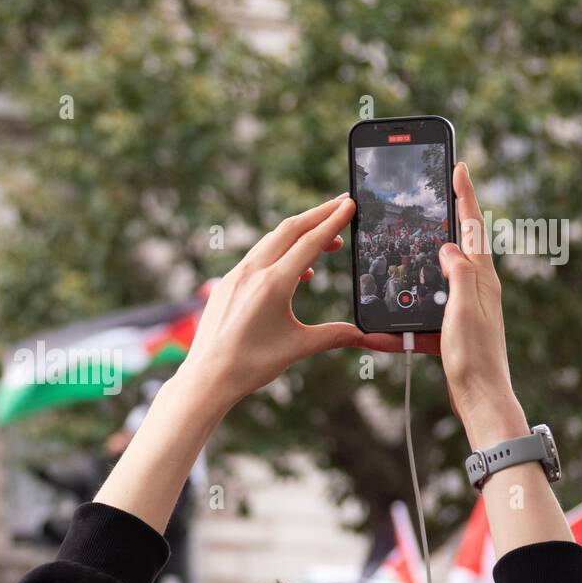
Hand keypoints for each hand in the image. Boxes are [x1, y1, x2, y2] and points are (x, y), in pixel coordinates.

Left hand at [179, 194, 373, 408]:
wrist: (206, 378)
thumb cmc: (250, 365)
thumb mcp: (299, 347)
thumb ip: (337, 336)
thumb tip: (375, 340)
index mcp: (272, 284)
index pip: (309, 242)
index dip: (333, 221)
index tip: (350, 204)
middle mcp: (252, 273)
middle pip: (289, 229)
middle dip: (318, 215)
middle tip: (342, 205)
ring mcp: (235, 276)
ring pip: (271, 241)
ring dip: (299, 234)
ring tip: (326, 242)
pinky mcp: (226, 284)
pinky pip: (256, 257)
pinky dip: (279, 252)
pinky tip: (295, 271)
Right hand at [436, 162, 527, 446]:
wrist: (482, 398)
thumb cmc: (474, 357)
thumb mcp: (464, 310)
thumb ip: (460, 274)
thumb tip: (450, 247)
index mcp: (482, 278)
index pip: (472, 227)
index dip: (464, 196)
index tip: (460, 167)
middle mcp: (480, 287)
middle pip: (464, 240)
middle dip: (453, 214)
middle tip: (443, 188)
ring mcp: (470, 305)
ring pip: (448, 267)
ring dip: (434, 249)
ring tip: (420, 233)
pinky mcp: (458, 323)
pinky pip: (437, 297)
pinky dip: (423, 289)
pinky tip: (411, 293)